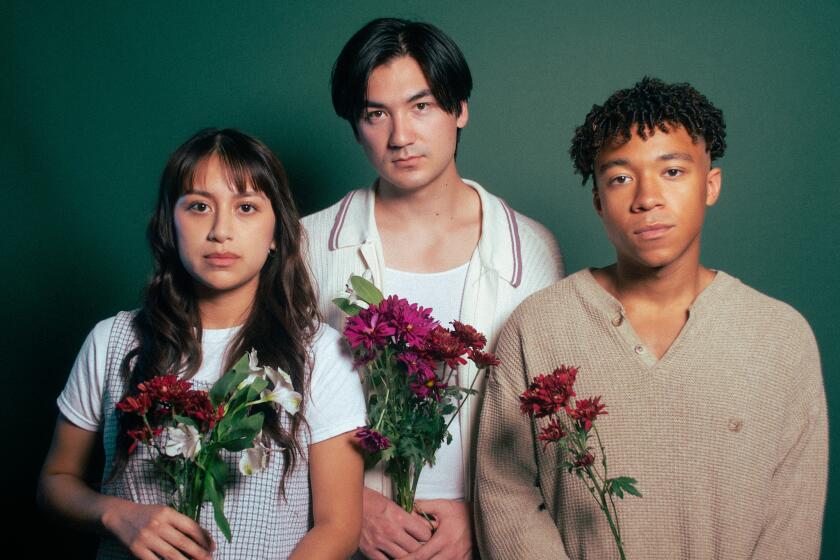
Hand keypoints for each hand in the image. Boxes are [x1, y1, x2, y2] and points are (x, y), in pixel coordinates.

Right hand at [101, 500, 215, 559]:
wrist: (120, 515)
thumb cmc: (148, 514)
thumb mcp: (165, 512)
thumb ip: (181, 523)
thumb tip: (203, 537)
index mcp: (167, 513)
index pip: (190, 526)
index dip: (204, 538)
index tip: (213, 547)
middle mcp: (158, 524)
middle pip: (183, 542)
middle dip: (199, 553)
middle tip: (210, 559)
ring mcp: (147, 538)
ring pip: (171, 554)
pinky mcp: (137, 549)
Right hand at [360, 487, 432, 559]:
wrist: (347, 503)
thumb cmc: (370, 501)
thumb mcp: (392, 504)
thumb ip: (410, 516)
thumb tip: (425, 524)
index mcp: (399, 517)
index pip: (424, 533)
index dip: (427, 535)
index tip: (426, 536)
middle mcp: (391, 530)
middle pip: (416, 548)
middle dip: (420, 548)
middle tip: (420, 546)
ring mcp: (380, 542)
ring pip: (404, 557)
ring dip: (408, 556)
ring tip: (408, 551)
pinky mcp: (369, 550)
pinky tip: (394, 556)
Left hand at [404, 499, 472, 559]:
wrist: (480, 519)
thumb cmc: (461, 513)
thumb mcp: (442, 506)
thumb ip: (424, 507)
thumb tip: (409, 507)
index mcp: (443, 540)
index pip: (421, 555)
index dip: (407, 559)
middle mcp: (450, 553)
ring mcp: (457, 559)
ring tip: (414, 558)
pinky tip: (431, 558)